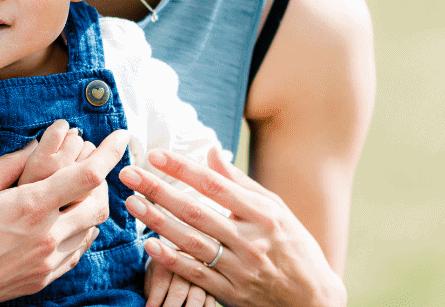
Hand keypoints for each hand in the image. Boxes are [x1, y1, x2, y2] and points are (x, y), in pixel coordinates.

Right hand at [0, 128, 129, 306]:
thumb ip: (13, 163)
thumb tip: (40, 143)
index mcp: (31, 206)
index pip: (87, 175)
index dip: (109, 152)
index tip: (121, 135)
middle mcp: (47, 235)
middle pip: (99, 203)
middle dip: (104, 181)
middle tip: (94, 164)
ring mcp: (47, 260)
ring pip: (91, 228)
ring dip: (91, 205)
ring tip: (76, 190)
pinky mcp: (44, 278)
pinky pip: (77, 250)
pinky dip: (80, 230)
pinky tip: (65, 218)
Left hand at [120, 147, 345, 306]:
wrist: (314, 300)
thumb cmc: (293, 246)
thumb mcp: (276, 209)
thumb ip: (239, 182)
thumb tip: (210, 152)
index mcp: (263, 214)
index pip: (215, 185)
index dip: (183, 169)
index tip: (155, 155)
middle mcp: (251, 240)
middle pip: (196, 211)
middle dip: (159, 190)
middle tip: (129, 173)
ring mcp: (241, 270)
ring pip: (192, 242)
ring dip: (158, 221)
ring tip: (133, 202)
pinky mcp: (233, 294)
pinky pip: (196, 275)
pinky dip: (172, 260)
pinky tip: (149, 245)